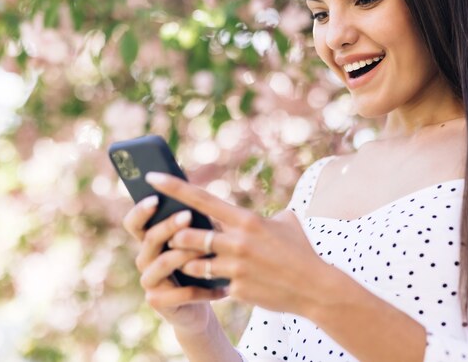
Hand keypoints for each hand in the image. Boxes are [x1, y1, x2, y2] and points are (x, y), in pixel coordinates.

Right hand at [122, 196, 227, 333]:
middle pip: (150, 238)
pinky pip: (179, 293)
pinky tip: (223, 287)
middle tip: (188, 215)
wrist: (201, 302)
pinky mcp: (157, 301)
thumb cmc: (200, 263)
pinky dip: (203, 289)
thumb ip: (194, 224)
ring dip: (187, 254)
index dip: (141, 211)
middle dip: (169, 225)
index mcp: (150, 241)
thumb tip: (202, 203)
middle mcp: (144, 259)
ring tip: (209, 248)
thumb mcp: (198, 241)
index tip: (156, 199)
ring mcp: (149, 281)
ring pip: (164, 262)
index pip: (134, 223)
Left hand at [144, 172, 330, 315]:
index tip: (152, 178)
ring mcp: (235, 267)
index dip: (173, 187)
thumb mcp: (286, 223)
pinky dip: (215, 283)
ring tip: (198, 264)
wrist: (315, 288)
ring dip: (190, 263)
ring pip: (194, 263)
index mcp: (245, 220)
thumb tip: (261, 213)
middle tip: (178, 239)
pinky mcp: (236, 289)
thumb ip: (265, 216)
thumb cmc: (301, 251)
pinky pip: (213, 284)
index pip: (201, 199)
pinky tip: (228, 284)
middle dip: (178, 238)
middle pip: (187, 236)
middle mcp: (236, 241)